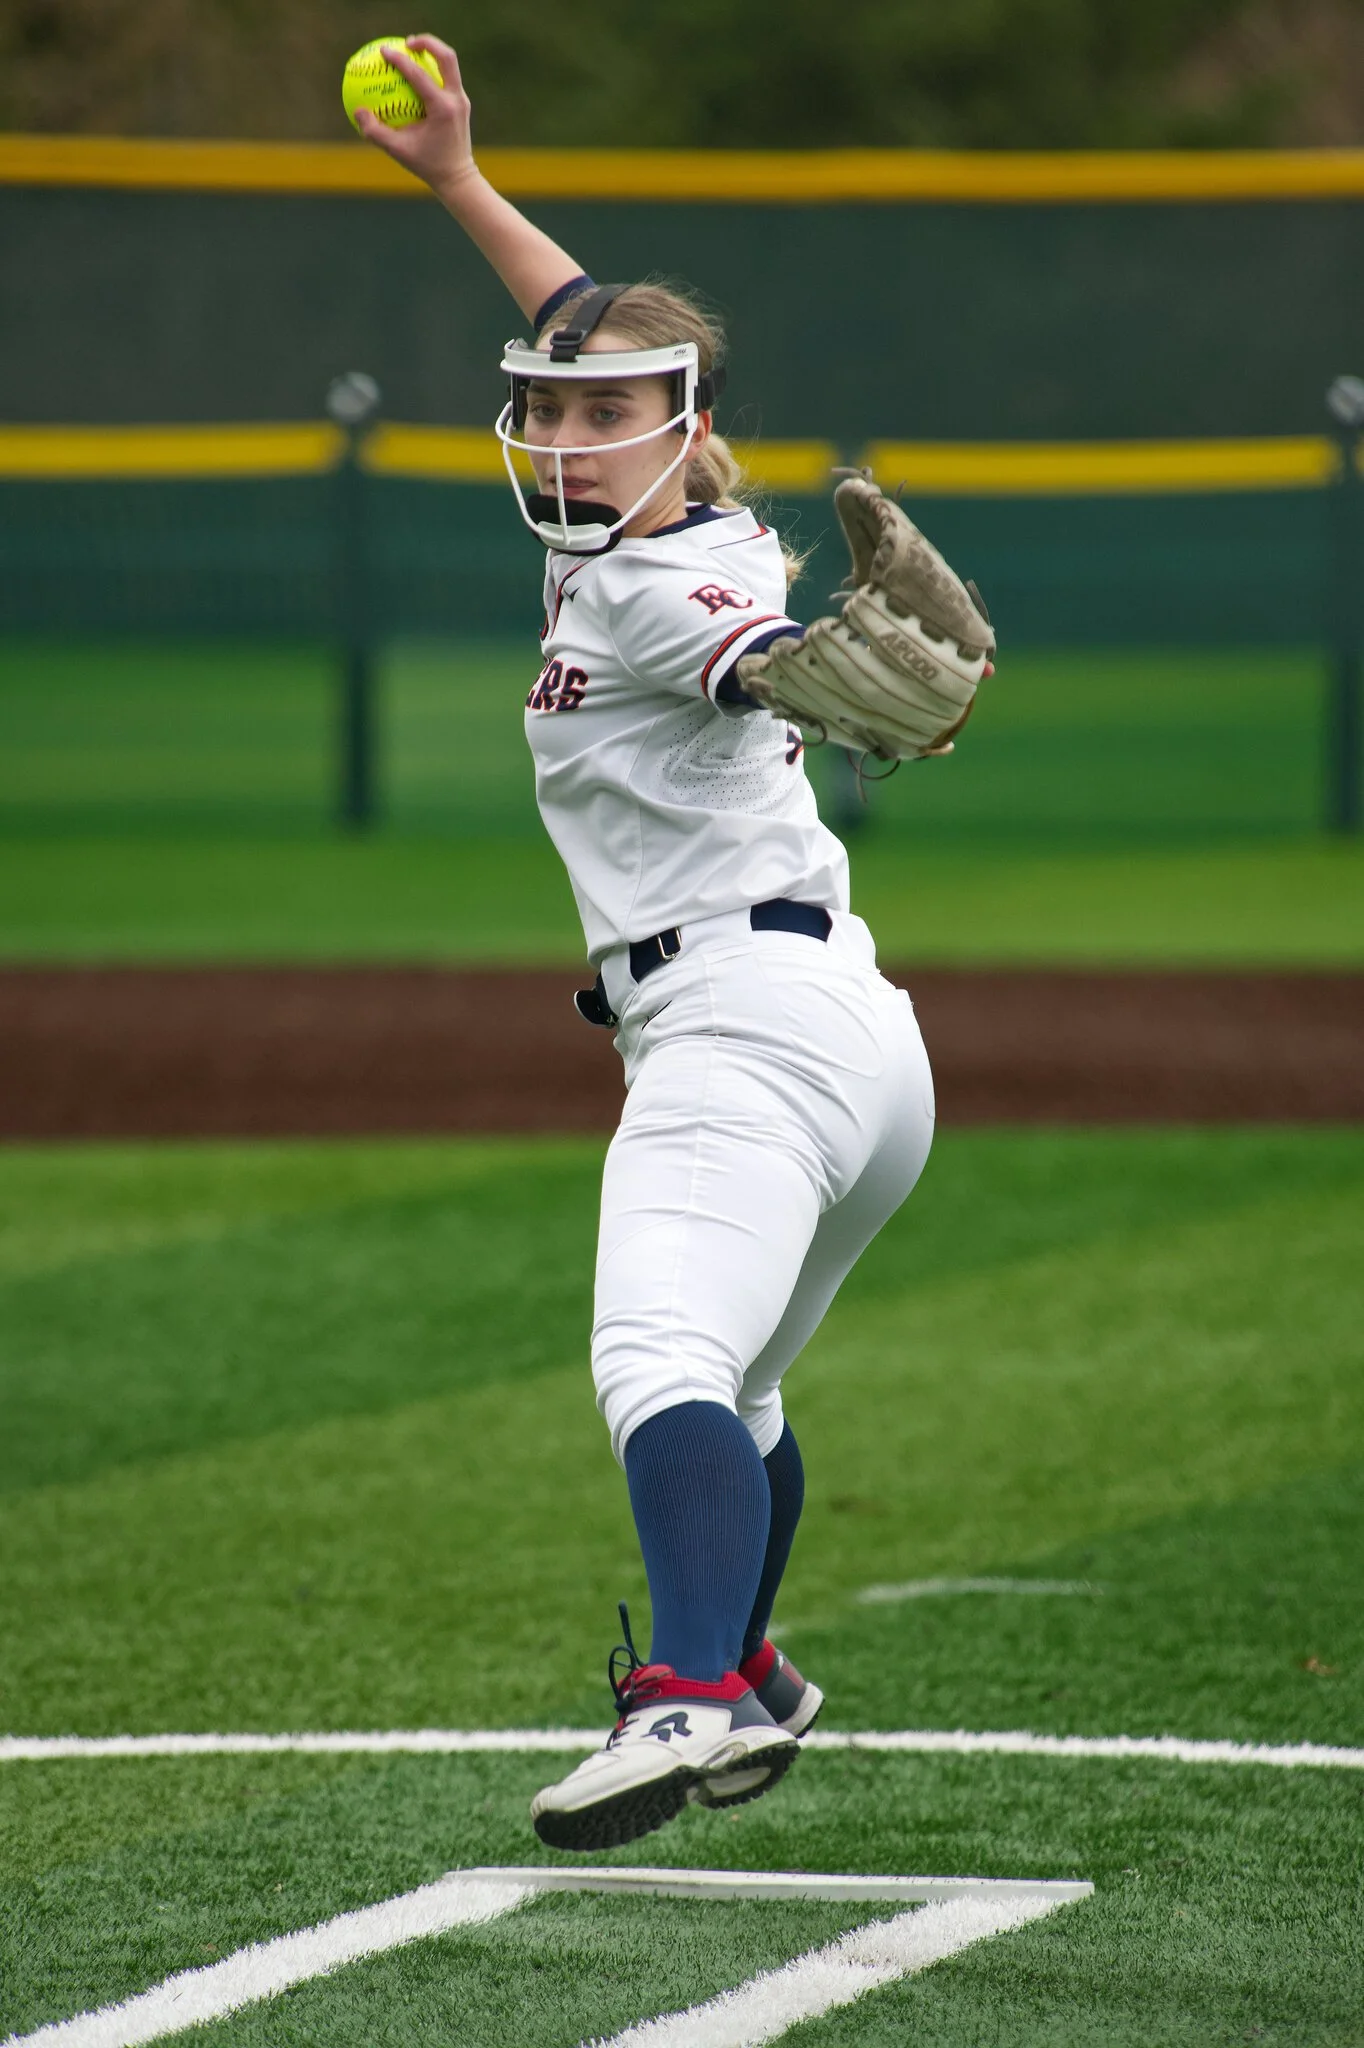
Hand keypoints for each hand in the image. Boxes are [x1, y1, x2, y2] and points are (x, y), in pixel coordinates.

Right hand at [353, 35, 477, 203]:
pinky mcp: (462, 103)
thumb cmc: (427, 166)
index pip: (419, 74)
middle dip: (427, 42)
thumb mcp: (398, 151)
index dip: (399, 59)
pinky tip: (416, 72)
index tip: (383, 51)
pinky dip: (432, 69)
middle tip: (406, 41)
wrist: (458, 179)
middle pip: (446, 56)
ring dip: (432, 52)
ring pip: (450, 64)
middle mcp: (456, 99)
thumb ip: (376, 132)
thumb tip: (357, 111)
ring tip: (411, 49)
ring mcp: (462, 100)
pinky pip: (447, 78)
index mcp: (442, 108)